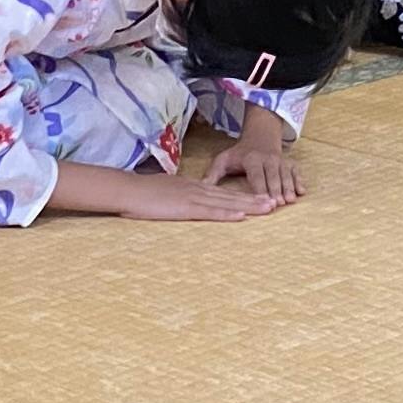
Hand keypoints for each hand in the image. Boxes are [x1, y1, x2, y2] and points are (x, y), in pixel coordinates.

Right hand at [133, 172, 282, 221]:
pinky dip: (227, 213)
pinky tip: (241, 216)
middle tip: (275, 203)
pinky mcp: (185, 208)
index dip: (243, 195)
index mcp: (193, 186)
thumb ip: (178, 196)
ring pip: (226, 202)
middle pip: (231, 195)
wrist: (127, 189)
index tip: (260, 198)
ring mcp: (193, 197)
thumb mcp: (165, 192)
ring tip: (268, 208)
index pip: (222, 192)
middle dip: (254, 199)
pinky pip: (210, 212)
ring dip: (249, 205)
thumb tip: (184, 202)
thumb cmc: (141, 193)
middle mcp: (197, 189)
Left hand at [210, 119, 302, 205]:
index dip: (261, 188)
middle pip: (273, 177)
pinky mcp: (288, 162)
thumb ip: (213, 174)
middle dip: (276, 190)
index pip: (256, 176)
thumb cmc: (240, 153)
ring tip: (290, 200)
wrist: (260, 136)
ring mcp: (280, 160)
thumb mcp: (223, 159)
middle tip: (279, 203)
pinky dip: (299, 180)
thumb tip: (200, 188)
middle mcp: (267, 159)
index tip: (264, 200)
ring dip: (288, 187)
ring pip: (285, 175)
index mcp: (251, 159)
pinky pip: (295, 171)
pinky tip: (302, 192)